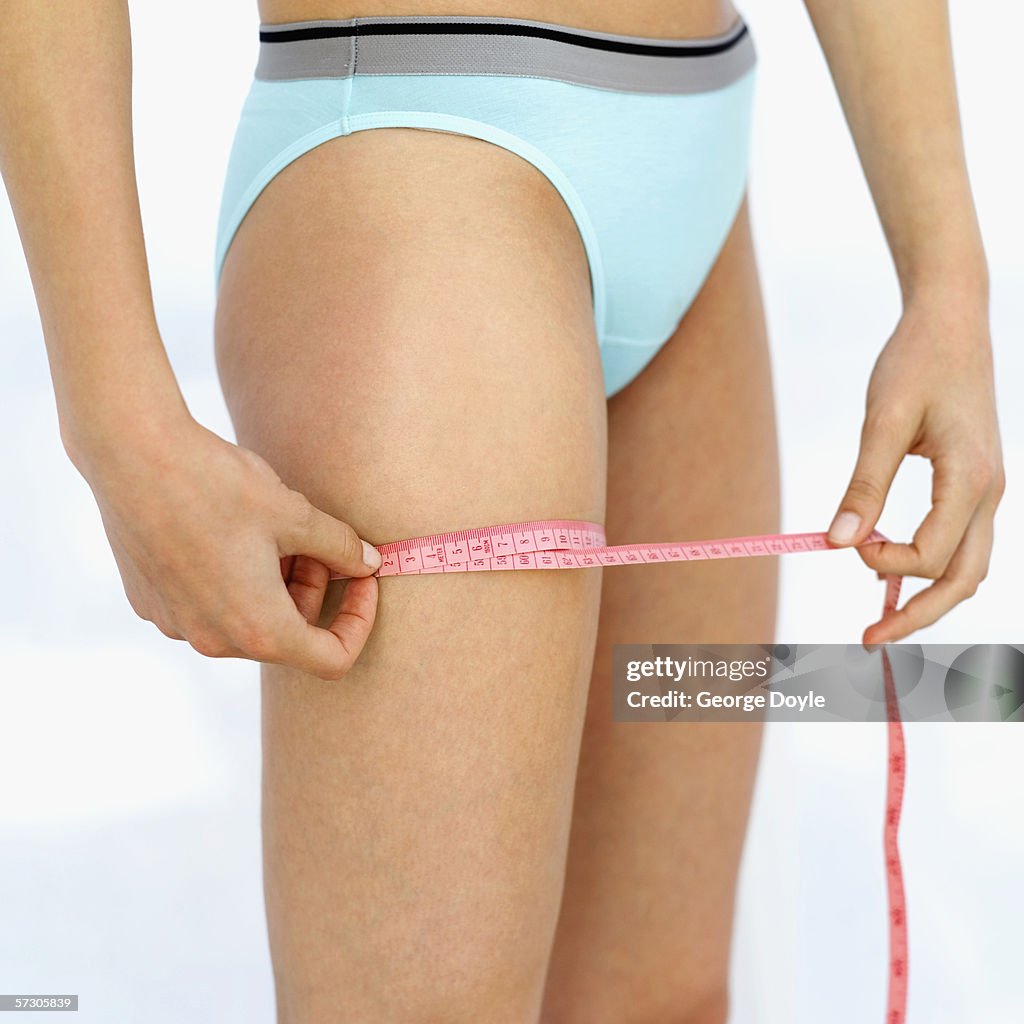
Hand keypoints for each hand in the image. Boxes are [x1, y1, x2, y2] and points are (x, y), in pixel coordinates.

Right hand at [75, 413, 381, 679]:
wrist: (132, 455)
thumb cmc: (217, 485)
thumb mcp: (296, 514)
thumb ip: (342, 548)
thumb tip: (368, 563)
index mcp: (258, 630)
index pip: (331, 658)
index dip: (358, 622)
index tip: (362, 581)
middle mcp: (214, 640)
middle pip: (287, 636)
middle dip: (313, 590)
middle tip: (314, 541)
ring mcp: (178, 625)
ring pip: (248, 619)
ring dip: (275, 585)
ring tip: (272, 531)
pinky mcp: (151, 604)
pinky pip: (210, 606)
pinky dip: (235, 580)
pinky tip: (230, 532)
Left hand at [826, 296, 1004, 644]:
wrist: (952, 322)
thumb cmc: (916, 362)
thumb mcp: (883, 420)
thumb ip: (863, 485)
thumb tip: (837, 544)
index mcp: (971, 477)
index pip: (933, 553)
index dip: (887, 563)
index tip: (848, 546)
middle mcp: (990, 492)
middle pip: (963, 579)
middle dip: (917, 615)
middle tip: (868, 639)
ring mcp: (988, 490)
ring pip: (968, 567)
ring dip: (927, 597)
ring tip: (881, 617)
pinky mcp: (975, 484)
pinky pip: (962, 543)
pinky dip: (932, 567)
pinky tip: (889, 568)